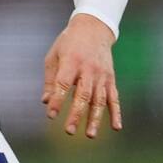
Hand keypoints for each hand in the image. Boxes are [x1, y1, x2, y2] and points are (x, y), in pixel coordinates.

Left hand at [41, 13, 121, 138]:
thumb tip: (46, 102)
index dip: (57, 100)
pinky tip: (116, 126)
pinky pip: (114, 98)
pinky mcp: (111, 78)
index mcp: (71, 61)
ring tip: (90, 134)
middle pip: (83, 94)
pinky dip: (116, 112)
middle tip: (69, 130)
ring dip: (95, 118)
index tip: (51, 115)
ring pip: (99, 99)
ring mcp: (101, 74)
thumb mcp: (54, 55)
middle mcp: (88, 68)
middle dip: (76, 114)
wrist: (93, 28)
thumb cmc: (69, 42)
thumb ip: (50, 79)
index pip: (63, 84)